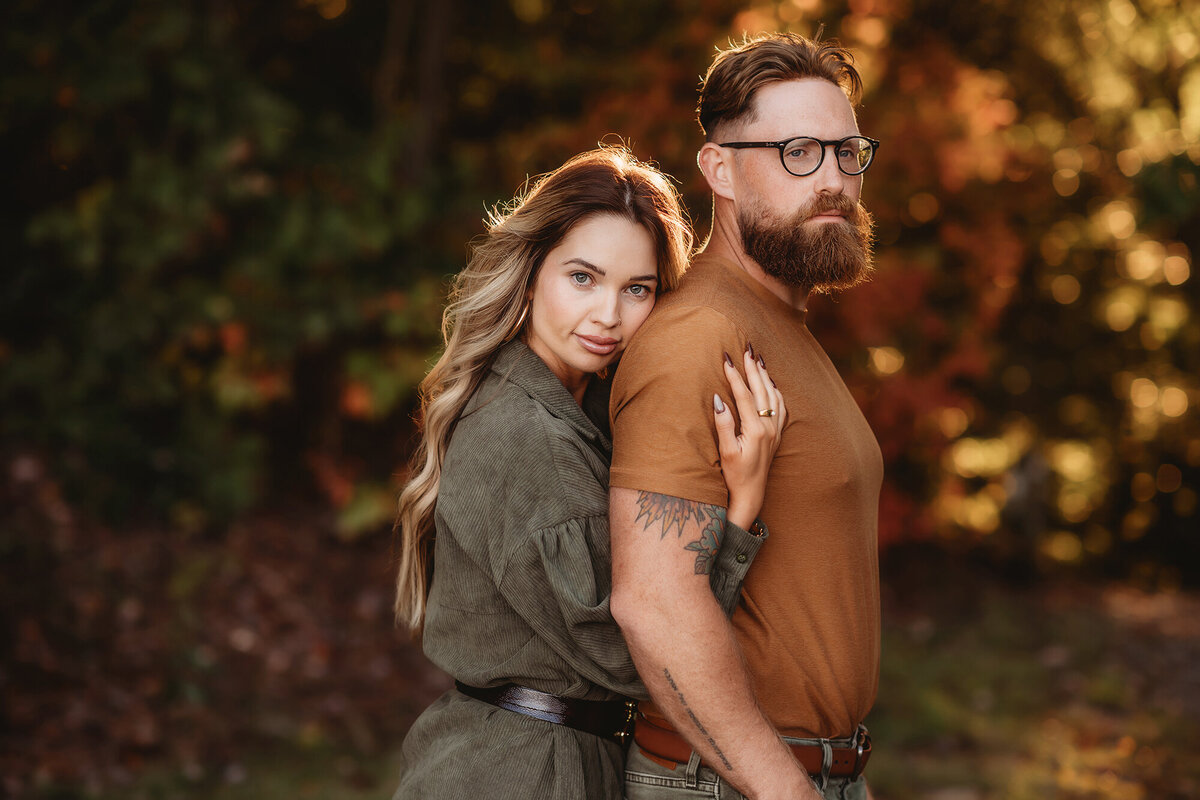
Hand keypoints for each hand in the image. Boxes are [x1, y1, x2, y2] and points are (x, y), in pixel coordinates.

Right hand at [713, 344, 786, 529]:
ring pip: (773, 395)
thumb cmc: (735, 475)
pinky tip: (770, 383)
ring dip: (765, 376)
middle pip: (762, 390)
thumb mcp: (725, 452)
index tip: (726, 358)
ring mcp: (775, 431)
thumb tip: (719, 400)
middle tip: (746, 348)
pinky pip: (781, 406)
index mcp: (755, 430)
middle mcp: (769, 428)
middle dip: (753, 368)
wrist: (751, 494)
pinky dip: (775, 391)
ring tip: (757, 359)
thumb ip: (723, 425)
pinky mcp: (777, 435)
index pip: (744, 395)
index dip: (735, 376)